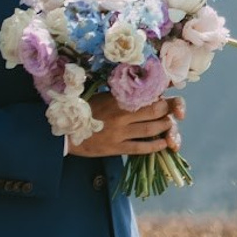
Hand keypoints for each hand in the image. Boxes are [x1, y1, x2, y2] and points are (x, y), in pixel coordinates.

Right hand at [69, 93, 186, 159]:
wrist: (66, 134)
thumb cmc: (83, 111)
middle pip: (154, 111)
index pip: (146, 94)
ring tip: (168, 124)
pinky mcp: (117, 148)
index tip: (168, 92)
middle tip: (170, 110)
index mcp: (117, 99)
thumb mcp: (101, 96)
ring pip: (151, 129)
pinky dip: (155, 146)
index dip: (162, 93)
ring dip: (164, 127)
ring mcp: (120, 133)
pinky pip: (141, 148)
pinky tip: (163, 144)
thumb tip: (141, 88)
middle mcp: (121, 115)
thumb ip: (120, 94)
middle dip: (166, 110)